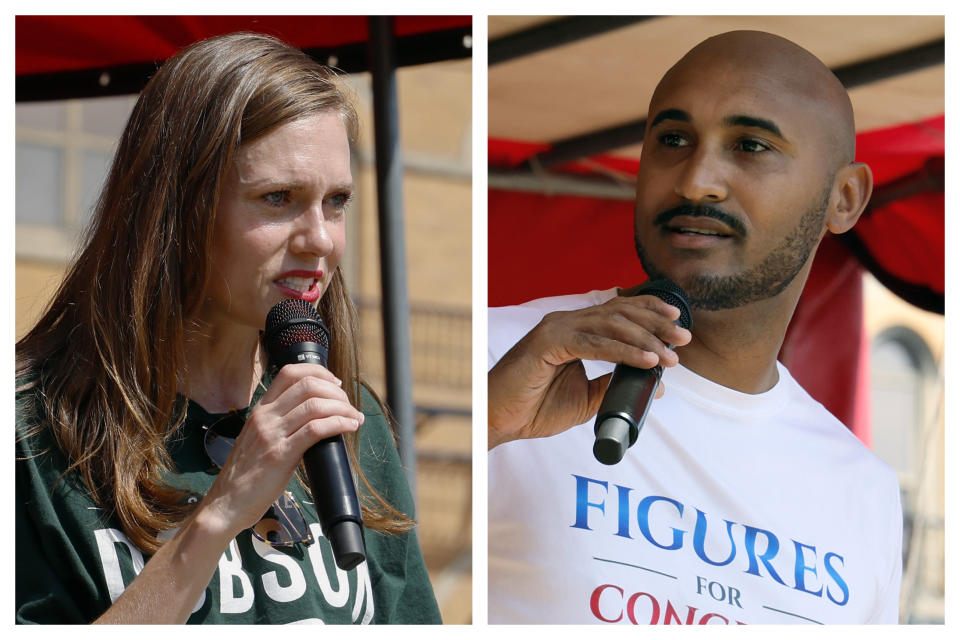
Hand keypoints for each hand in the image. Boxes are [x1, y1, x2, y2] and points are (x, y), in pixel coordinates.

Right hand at [196, 363, 364, 538]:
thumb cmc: (247, 475)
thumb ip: (280, 424)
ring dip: (343, 408)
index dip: (319, 372)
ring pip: (315, 405)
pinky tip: (349, 427)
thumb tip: (314, 419)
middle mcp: (265, 417)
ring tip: (355, 418)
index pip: (290, 373)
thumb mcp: (260, 439)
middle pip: (308, 385)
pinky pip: (315, 429)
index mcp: (261, 410)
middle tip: (349, 405)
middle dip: (336, 392)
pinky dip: (338, 423)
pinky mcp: (280, 455)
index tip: (336, 384)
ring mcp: (271, 434)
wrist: (226, 503)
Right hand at [488, 293, 690, 448]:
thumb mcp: (585, 398)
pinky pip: (594, 343)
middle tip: (683, 339)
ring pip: (611, 324)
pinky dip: (624, 351)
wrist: (500, 420)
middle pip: (620, 312)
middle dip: (656, 323)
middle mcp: (566, 322)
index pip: (618, 311)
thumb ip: (614, 386)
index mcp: (574, 329)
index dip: (650, 312)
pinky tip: (646, 360)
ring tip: (669, 356)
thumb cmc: (534, 408)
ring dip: (645, 338)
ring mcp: (556, 328)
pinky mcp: (548, 342)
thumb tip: (654, 384)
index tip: (678, 325)